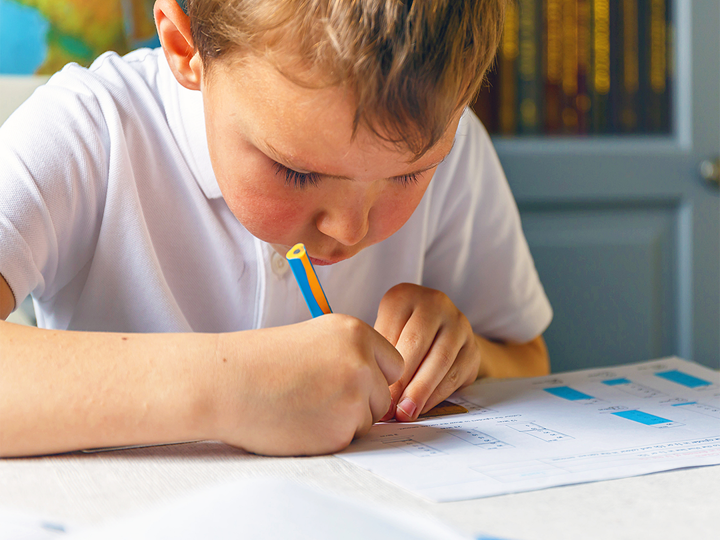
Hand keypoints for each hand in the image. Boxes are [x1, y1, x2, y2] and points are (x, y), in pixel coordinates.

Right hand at [211, 314, 402, 455]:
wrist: (226, 384)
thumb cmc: (261, 361)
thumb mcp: (315, 338)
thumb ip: (351, 354)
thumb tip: (379, 381)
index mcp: (356, 333)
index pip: (395, 364)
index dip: (374, 376)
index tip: (348, 379)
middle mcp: (361, 363)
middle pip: (384, 395)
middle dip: (360, 401)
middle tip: (318, 396)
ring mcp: (353, 398)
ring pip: (368, 420)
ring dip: (343, 420)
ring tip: (304, 405)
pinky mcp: (340, 431)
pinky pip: (348, 439)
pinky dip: (327, 437)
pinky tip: (299, 421)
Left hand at [374, 283, 480, 421]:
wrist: (442, 332)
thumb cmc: (400, 334)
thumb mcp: (385, 332)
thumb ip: (378, 351)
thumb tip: (369, 387)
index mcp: (405, 296)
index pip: (391, 331)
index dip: (381, 364)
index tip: (371, 390)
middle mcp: (435, 303)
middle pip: (417, 344)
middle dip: (401, 381)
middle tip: (389, 408)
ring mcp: (458, 324)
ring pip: (439, 361)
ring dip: (420, 392)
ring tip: (405, 413)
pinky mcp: (473, 348)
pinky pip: (454, 375)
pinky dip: (436, 395)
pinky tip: (421, 408)